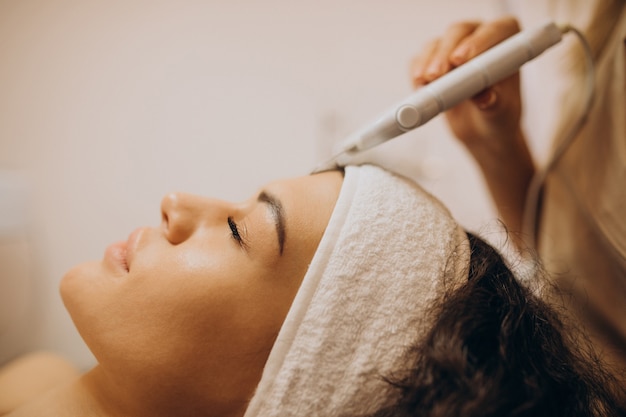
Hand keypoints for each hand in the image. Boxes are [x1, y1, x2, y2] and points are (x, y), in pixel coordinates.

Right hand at [410, 17, 522, 155]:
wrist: (480, 128)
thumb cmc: (497, 114)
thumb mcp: (500, 112)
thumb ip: (495, 102)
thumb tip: (485, 97)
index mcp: (505, 43)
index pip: (495, 30)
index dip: (478, 41)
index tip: (462, 59)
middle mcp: (478, 38)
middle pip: (458, 33)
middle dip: (445, 53)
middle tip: (438, 74)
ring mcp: (451, 48)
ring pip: (436, 45)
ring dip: (428, 63)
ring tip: (425, 82)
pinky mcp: (431, 62)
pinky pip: (418, 61)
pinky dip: (417, 72)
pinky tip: (420, 86)